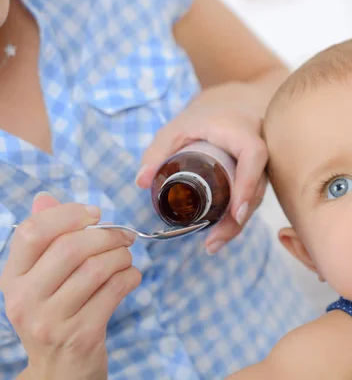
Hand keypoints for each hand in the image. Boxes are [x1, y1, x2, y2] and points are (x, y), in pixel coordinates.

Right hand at [0, 192, 140, 378]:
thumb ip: (44, 239)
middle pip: (70, 248)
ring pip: (97, 268)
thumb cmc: (55, 315)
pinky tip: (130, 277)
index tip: (94, 214)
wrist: (59, 372)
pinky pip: (115, 290)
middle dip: (106, 235)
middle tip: (124, 236)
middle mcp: (24, 299)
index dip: (68, 215)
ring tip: (126, 258)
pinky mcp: (81, 334)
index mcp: (11, 279)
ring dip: (121, 256)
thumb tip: (45, 198)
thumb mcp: (40, 281)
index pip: (32, 232)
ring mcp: (51, 320)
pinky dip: (131, 276)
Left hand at [135, 87, 268, 254]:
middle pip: (257, 187)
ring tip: (213, 244)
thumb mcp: (177, 128)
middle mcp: (260, 149)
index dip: (248, 184)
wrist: (231, 107)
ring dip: (237, 223)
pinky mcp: (260, 176)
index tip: (236, 212)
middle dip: (237, 218)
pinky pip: (253, 197)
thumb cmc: (203, 117)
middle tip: (213, 242)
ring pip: (257, 197)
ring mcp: (264, 165)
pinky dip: (238, 216)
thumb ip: (158, 151)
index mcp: (243, 132)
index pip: (254, 157)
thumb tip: (142, 182)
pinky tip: (221, 234)